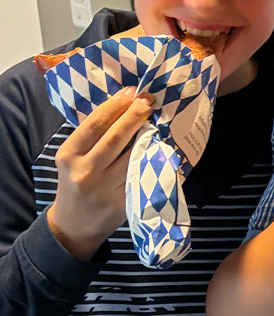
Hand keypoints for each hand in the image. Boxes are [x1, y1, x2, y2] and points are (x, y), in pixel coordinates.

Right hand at [47, 89, 154, 259]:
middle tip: (149, 99)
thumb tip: (122, 105)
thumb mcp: (72, 159)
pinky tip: (163, 143)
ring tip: (158, 116)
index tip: (130, 91)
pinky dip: (155, 156)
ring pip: (133, 154)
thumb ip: (91, 137)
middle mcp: (86, 171)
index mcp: (68, 155)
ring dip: (148, 133)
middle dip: (135, 115)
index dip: (114, 105)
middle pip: (115, 137)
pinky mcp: (125, 200)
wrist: (75, 224)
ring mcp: (106, 187)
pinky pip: (143, 173)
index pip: (95, 125)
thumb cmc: (75, 183)